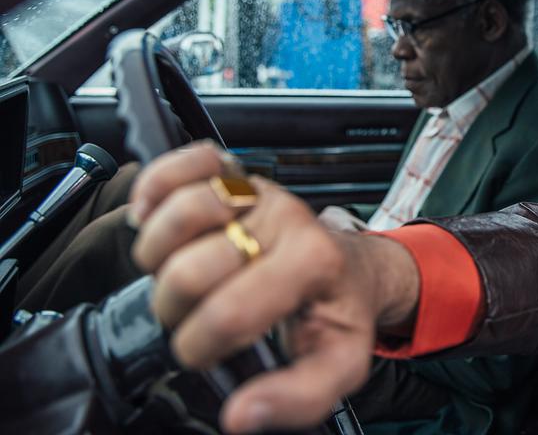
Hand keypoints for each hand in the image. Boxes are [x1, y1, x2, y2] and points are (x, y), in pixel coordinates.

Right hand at [129, 141, 419, 433]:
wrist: (349, 268)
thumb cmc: (336, 312)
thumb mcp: (338, 363)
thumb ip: (298, 397)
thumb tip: (241, 415)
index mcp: (312, 263)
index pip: (229, 313)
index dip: (201, 346)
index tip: (206, 353)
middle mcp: (284, 219)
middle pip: (190, 269)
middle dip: (175, 309)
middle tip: (192, 317)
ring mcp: (258, 192)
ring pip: (179, 211)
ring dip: (159, 253)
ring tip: (177, 273)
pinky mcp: (236, 173)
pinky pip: (187, 160)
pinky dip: (157, 186)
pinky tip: (156, 218)